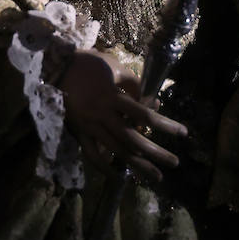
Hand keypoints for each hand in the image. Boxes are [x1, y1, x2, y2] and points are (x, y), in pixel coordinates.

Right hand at [61, 50, 186, 183]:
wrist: (55, 67)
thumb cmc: (88, 63)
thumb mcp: (114, 67)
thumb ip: (133, 84)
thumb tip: (149, 101)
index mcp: (112, 97)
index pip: (144, 114)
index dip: (165, 124)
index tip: (183, 133)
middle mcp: (102, 115)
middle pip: (132, 138)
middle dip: (155, 152)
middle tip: (175, 163)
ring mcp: (89, 127)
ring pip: (116, 150)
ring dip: (137, 165)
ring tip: (156, 176)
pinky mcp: (79, 133)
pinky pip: (93, 155)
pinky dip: (106, 168)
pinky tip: (120, 176)